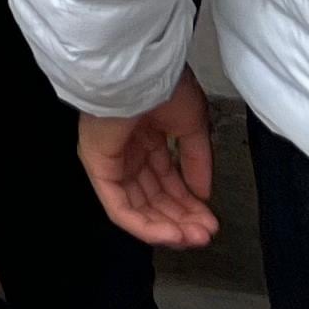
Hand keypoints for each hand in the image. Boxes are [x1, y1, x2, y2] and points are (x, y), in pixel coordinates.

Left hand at [79, 76, 220, 248]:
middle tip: (206, 234)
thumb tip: (202, 193)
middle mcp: (125, 149)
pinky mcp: (97, 167)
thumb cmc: (163, 84)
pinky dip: (146, 226)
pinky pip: (119, 207)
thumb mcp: (191, 124)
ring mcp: (109, 159)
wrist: (140, 71)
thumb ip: (196, 161)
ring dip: (167, 227)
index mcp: (145, 134)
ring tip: (195, 238)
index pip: (165, 178)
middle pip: (153, 196)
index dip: (188, 202)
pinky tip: (171, 235)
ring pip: (137, 206)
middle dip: (181, 218)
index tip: (210, 220)